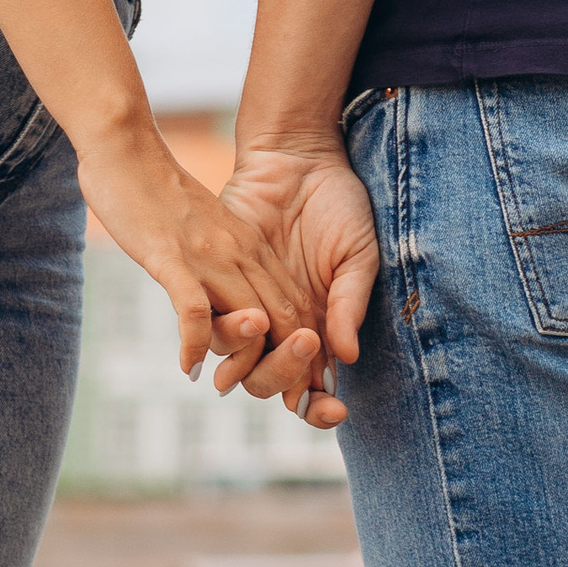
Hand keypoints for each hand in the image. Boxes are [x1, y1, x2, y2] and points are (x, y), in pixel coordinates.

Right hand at [75, 124, 324, 403]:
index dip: (306, 350)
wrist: (126, 145)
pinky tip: (191, 368)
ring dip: (252, 360)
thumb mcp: (207, 230)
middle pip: (284, 319)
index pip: (295, 306)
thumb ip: (224, 264)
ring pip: (250, 317)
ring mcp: (209, 257)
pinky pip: (194, 309)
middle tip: (301, 407)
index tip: (310, 387)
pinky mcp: (173, 257)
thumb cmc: (157, 191)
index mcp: (253, 249)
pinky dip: (197, 343)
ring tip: (241, 389)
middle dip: (295, 367)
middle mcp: (241, 255)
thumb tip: (234, 305)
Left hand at [216, 137, 378, 429]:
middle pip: (270, 381)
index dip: (320, 407)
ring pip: (237, 360)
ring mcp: (246, 307)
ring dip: (252, 358)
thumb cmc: (338, 205)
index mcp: (316, 329)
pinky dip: (222, 333)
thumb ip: (349, 303)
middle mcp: (278, 328)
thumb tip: (346, 356)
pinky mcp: (215, 283)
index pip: (313, 386)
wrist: (297, 157)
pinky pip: (210, 322)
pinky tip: (240, 324)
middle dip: (286, 378)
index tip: (335, 409)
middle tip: (304, 344)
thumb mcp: (357, 254)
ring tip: (265, 327)